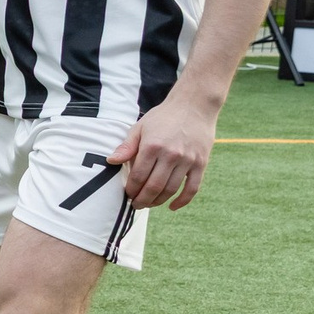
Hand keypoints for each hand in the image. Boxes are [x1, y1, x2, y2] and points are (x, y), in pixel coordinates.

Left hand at [113, 92, 216, 209]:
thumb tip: (111, 161)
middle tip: (136, 204)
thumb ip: (126, 146)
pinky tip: (172, 207)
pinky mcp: (201, 163)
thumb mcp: (140, 127)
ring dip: (158, 201)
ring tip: (149, 204)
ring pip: (171, 190)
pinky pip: (193, 188)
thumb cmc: (163, 117)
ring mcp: (188, 160)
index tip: (127, 194)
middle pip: (154, 186)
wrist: (194, 106)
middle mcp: (171, 155)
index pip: (138, 176)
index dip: (131, 189)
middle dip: (142, 199)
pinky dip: (182, 201)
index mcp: (152, 146)